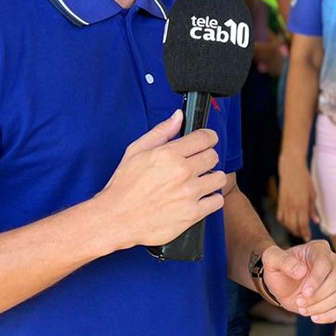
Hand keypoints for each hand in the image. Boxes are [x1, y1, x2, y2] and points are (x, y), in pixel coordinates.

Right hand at [99, 111, 225, 249]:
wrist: (117, 219)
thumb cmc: (124, 187)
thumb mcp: (136, 151)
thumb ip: (161, 132)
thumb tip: (178, 117)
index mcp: (169, 154)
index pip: (205, 138)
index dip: (208, 137)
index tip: (207, 141)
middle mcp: (182, 172)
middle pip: (213, 156)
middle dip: (206, 158)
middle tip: (196, 165)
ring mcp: (189, 193)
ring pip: (219, 178)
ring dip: (211, 178)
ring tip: (199, 182)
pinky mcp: (192, 214)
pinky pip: (217, 201)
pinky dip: (211, 199)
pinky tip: (200, 198)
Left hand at [259, 240, 335, 321]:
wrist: (282, 284)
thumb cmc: (279, 269)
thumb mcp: (272, 260)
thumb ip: (283, 261)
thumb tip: (301, 270)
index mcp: (319, 249)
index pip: (325, 264)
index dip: (316, 280)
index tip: (304, 292)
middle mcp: (332, 262)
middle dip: (317, 296)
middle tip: (299, 302)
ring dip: (320, 307)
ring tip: (302, 309)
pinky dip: (329, 315)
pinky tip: (314, 317)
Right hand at [276, 153, 317, 239]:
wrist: (291, 168)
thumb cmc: (304, 180)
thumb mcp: (312, 194)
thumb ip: (313, 209)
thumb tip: (316, 222)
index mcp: (301, 204)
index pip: (302, 224)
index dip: (305, 232)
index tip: (308, 237)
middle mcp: (291, 206)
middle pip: (293, 226)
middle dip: (299, 233)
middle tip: (304, 235)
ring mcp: (284, 204)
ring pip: (286, 223)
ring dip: (291, 229)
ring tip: (298, 231)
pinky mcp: (279, 202)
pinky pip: (280, 217)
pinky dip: (284, 223)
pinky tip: (289, 223)